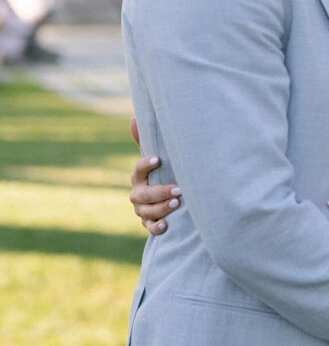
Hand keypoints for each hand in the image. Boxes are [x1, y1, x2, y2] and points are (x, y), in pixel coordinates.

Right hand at [128, 115, 180, 234]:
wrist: (168, 198)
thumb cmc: (163, 173)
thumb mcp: (157, 158)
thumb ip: (146, 141)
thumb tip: (133, 117)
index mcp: (139, 177)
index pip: (138, 170)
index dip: (145, 165)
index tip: (158, 159)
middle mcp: (138, 194)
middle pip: (142, 194)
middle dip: (159, 192)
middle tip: (178, 189)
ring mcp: (142, 210)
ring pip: (146, 211)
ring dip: (161, 208)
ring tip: (177, 203)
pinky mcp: (149, 223)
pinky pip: (149, 227)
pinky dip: (156, 227)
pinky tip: (166, 225)